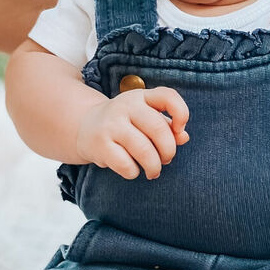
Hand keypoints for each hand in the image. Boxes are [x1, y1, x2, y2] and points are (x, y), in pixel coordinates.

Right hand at [76, 85, 190, 179]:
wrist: (85, 127)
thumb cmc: (126, 124)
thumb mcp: (146, 118)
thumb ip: (167, 126)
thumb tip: (184, 137)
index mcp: (141, 96)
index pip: (167, 96)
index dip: (181, 113)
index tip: (180, 130)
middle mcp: (125, 106)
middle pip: (159, 130)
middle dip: (169, 152)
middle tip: (166, 160)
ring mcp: (111, 125)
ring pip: (144, 151)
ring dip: (154, 167)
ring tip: (153, 171)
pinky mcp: (100, 145)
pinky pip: (127, 165)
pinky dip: (134, 172)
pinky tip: (132, 170)